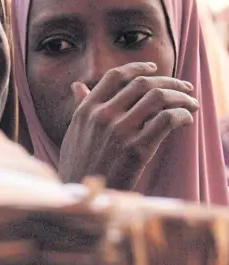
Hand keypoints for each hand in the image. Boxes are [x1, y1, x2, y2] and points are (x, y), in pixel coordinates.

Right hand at [58, 62, 197, 189]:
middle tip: (185, 89)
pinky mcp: (136, 150)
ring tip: (191, 105)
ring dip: (181, 98)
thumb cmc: (78, 166)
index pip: (115, 76)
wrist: (82, 198)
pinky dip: (182, 116)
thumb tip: (77, 86)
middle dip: (170, 82)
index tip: (154, 68)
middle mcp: (102, 116)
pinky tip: (186, 121)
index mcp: (86, 110)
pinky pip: (167, 120)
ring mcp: (119, 132)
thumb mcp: (73, 133)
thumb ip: (80, 107)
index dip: (138, 67)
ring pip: (158, 97)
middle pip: (142, 83)